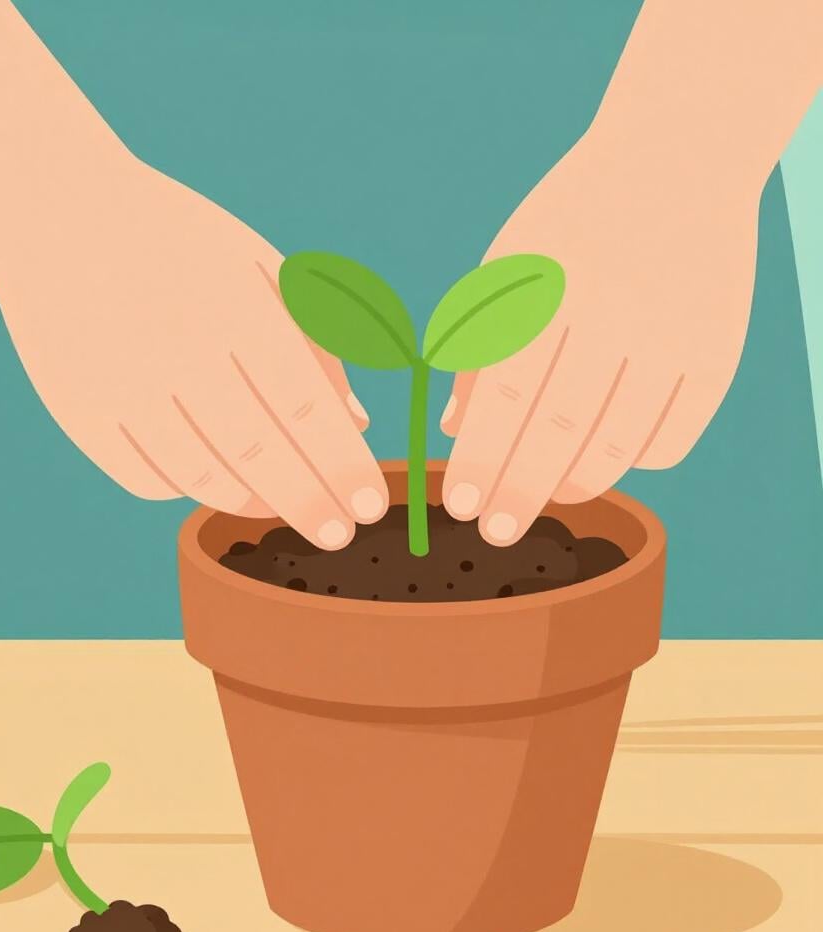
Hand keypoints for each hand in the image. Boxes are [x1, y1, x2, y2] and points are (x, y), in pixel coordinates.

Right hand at [0, 159, 387, 547]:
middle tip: (339, 535)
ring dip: (252, 502)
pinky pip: (146, 479)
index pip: (302, 405)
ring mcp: (117, 386)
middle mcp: (172, 348)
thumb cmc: (179, 241)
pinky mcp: (77, 412)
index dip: (340, 464)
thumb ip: (315, 339)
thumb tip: (356, 423)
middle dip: (308, 503)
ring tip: (283, 505)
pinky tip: (218, 482)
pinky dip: (188, 490)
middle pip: (257, 453)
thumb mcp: (256, 264)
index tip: (369, 505)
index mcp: (230, 303)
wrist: (53, 210)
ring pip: (200, 478)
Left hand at [441, 130, 760, 543]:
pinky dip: (636, 460)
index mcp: (548, 287)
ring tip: (548, 497)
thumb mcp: (509, 264)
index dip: (482, 458)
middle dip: (520, 492)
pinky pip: (674, 437)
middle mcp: (614, 312)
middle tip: (495, 532)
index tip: (461, 505)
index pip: (504, 394)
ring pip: (619, 443)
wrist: (680, 157)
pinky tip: (607, 458)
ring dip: (577, 484)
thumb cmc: (571, 223)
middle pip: (559, 429)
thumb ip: (478, 345)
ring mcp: (673, 334)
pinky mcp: (718, 351)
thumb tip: (455, 431)